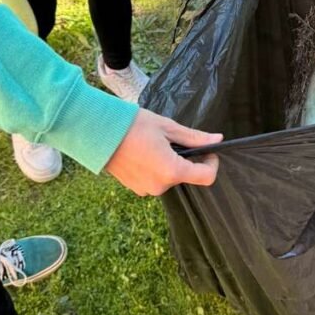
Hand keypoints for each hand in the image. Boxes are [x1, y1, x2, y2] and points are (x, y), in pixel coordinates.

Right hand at [105, 110, 221, 195]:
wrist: (97, 132)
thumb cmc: (133, 125)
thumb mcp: (167, 127)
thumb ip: (194, 137)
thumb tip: (217, 139)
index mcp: (172, 171)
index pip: (206, 177)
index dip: (211, 163)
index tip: (207, 150)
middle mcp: (160, 186)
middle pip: (185, 175)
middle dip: (185, 159)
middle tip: (171, 139)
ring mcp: (146, 189)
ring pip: (169, 177)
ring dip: (169, 163)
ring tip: (155, 144)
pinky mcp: (135, 188)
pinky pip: (154, 180)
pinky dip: (155, 168)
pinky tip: (144, 152)